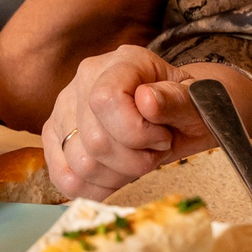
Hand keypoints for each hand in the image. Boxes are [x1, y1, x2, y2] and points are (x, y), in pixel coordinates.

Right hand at [42, 45, 220, 199]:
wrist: (179, 114)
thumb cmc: (187, 106)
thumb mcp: (197, 101)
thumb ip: (176, 100)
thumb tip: (146, 101)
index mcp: (122, 62)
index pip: (105, 100)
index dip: (135, 133)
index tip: (161, 137)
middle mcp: (86, 79)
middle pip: (95, 141)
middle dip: (134, 161)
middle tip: (154, 151)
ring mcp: (65, 107)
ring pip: (80, 163)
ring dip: (117, 176)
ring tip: (137, 159)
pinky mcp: (55, 135)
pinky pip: (63, 176)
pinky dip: (93, 189)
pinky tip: (115, 178)